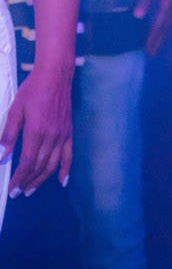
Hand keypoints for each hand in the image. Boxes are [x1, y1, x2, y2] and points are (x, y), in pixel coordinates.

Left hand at [0, 63, 73, 194]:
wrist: (56, 76)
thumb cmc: (33, 90)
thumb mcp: (15, 110)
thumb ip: (8, 134)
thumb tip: (0, 156)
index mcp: (36, 131)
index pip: (28, 162)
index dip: (19, 178)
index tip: (12, 189)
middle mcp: (52, 136)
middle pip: (40, 166)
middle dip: (28, 182)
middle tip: (18, 192)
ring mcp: (62, 135)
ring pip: (53, 164)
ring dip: (42, 180)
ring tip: (32, 189)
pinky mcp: (69, 132)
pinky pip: (69, 155)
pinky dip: (66, 170)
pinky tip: (62, 181)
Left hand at [134, 0, 171, 53]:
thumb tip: (138, 17)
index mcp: (168, 3)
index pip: (158, 25)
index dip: (153, 38)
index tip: (147, 51)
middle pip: (167, 27)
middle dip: (159, 40)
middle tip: (152, 54)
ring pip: (171, 22)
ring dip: (164, 34)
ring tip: (157, 43)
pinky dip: (167, 25)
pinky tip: (164, 25)